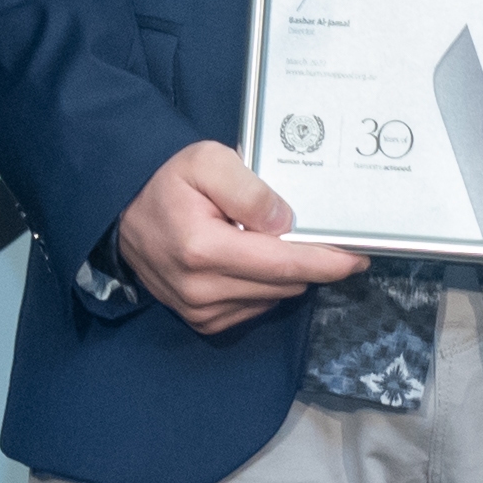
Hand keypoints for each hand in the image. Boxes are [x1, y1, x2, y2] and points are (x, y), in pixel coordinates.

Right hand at [117, 140, 368, 336]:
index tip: (359, 257)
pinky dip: (264, 286)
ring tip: (270, 241)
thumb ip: (250, 190)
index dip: (327, 262)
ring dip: (285, 274)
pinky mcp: (200, 321)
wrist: (123, 211)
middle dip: (310, 263)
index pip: (282, 264)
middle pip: (284, 284)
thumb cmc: (169, 180)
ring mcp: (199, 310)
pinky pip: (254, 308)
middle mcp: (201, 289)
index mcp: (203, 249)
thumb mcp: (209, 161)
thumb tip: (287, 222)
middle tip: (320, 236)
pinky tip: (251, 260)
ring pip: (273, 298)